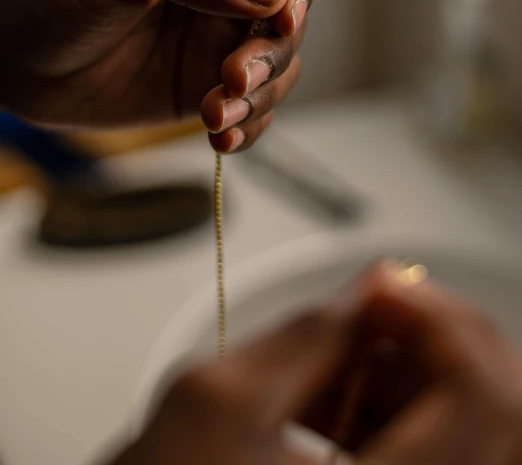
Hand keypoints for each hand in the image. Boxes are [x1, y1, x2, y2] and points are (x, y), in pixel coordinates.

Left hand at [0, 0, 313, 147]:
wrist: (14, 60)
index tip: (283, 19)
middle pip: (291, 18)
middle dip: (272, 53)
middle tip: (231, 78)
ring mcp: (217, 44)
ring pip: (279, 70)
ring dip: (260, 98)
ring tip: (213, 117)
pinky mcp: (205, 90)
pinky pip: (251, 111)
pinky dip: (248, 128)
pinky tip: (219, 140)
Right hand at [107, 263, 521, 464]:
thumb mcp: (218, 398)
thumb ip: (308, 329)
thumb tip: (374, 280)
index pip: (485, 401)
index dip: (442, 322)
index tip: (384, 287)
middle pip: (491, 409)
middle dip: (431, 335)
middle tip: (370, 306)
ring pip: (461, 421)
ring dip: (404, 367)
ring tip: (328, 357)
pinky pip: (426, 440)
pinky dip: (386, 400)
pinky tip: (328, 392)